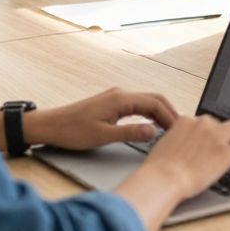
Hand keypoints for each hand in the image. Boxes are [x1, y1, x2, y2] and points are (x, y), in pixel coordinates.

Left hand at [24, 88, 177, 149]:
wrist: (50, 126)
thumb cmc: (72, 131)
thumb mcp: (103, 136)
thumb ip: (130, 133)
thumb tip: (153, 131)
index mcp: (121, 99)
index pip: (155, 104)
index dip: (170, 117)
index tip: (178, 131)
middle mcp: (120, 94)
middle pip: (154, 99)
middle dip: (169, 112)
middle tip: (180, 129)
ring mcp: (116, 97)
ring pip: (146, 101)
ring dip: (160, 113)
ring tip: (169, 128)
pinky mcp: (111, 103)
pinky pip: (137, 105)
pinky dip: (149, 113)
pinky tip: (151, 124)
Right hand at [141, 114, 229, 199]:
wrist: (162, 180)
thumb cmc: (158, 171)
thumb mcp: (164, 147)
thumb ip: (177, 142)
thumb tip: (182, 149)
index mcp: (185, 121)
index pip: (205, 122)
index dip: (212, 132)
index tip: (214, 140)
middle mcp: (202, 125)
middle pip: (223, 123)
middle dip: (228, 134)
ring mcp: (216, 137)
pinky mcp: (226, 153)